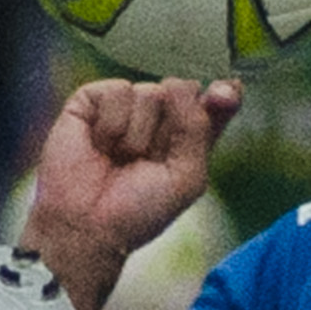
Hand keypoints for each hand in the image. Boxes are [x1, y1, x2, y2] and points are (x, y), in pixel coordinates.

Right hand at [16, 76, 241, 309]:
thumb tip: (178, 83)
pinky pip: (117, 90)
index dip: (224, 94)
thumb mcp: (187, 177)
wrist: (86, 226)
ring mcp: (125, 107)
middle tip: (147, 160)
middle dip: (170, 127)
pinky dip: (112, 124)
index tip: (224, 95)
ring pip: (150, 92)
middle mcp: (158, 116)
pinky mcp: (91, 101)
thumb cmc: (137, 211)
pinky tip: (100, 145)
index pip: (216, 100)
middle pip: (182, 90)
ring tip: (118, 158)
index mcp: (187, 134)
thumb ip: (198, 128)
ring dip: (137, 134)